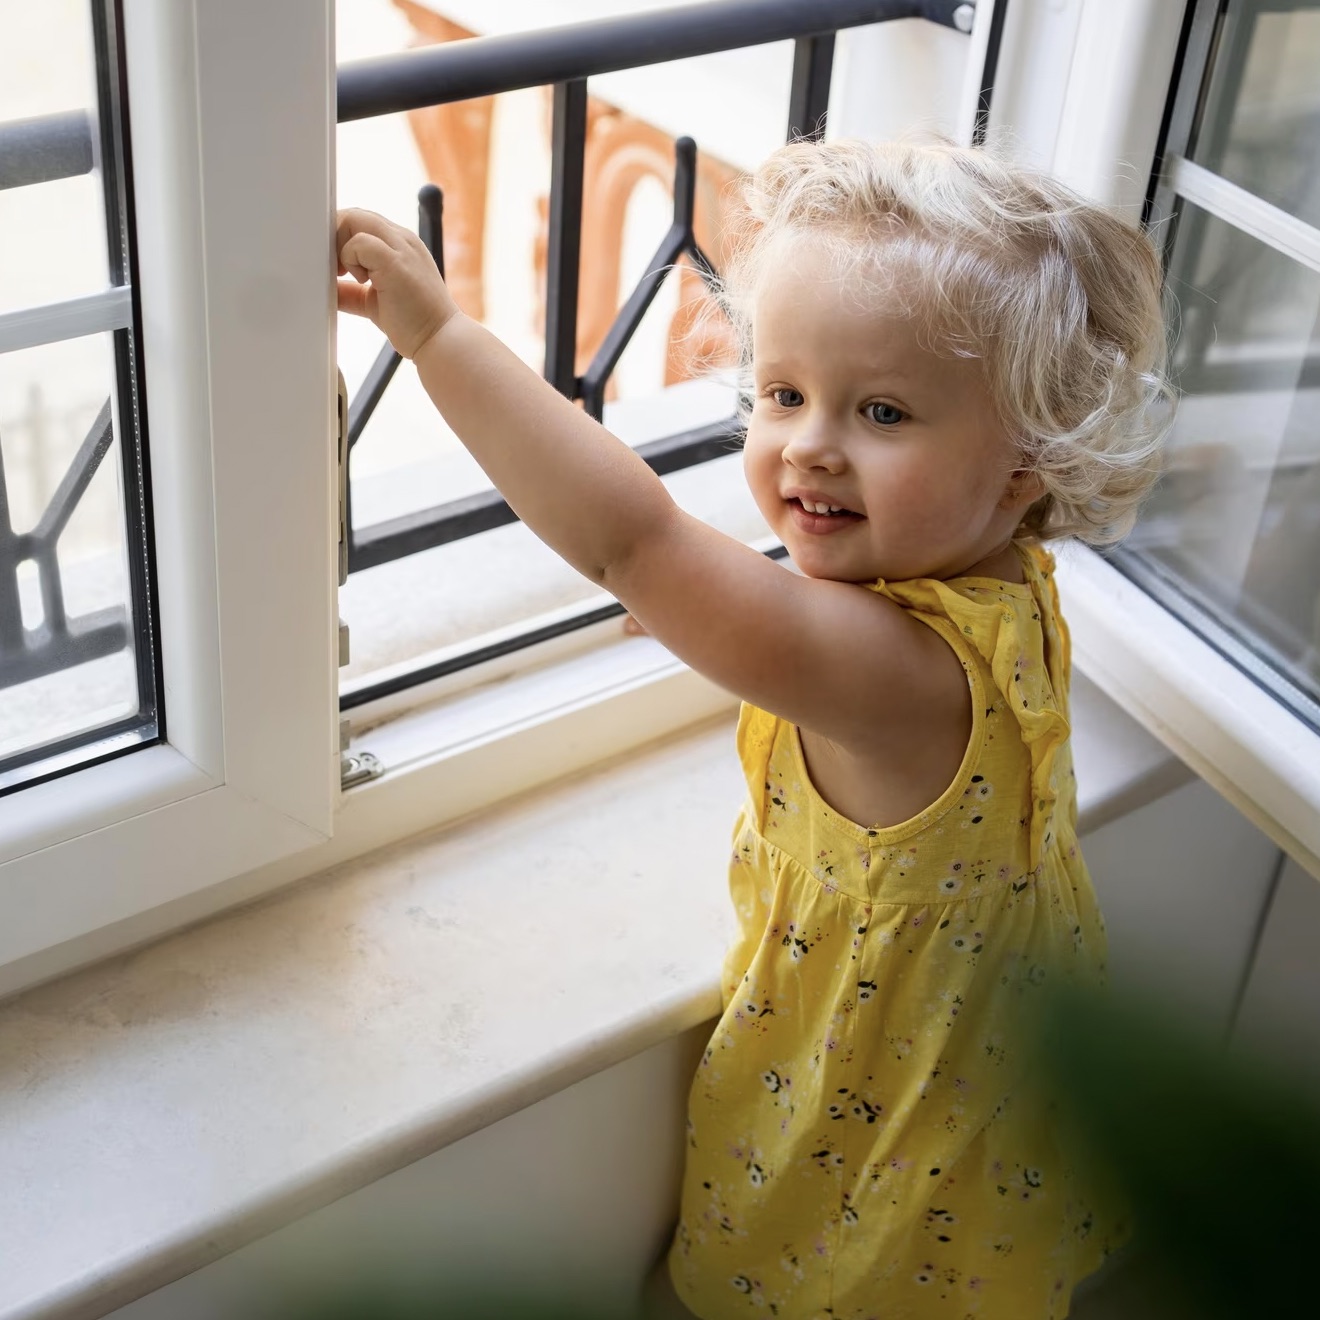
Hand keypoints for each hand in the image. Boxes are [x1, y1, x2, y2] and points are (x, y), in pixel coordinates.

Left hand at [336, 208, 458, 358]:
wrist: (441, 341)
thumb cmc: (415, 325)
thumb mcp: (374, 302)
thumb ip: (352, 292)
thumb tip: (328, 290)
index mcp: (401, 245)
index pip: (362, 222)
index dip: (341, 239)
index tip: (337, 268)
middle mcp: (402, 240)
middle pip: (354, 215)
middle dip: (334, 238)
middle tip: (336, 270)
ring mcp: (401, 248)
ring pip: (354, 219)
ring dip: (340, 247)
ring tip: (347, 275)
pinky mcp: (395, 262)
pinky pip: (359, 242)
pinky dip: (349, 260)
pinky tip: (361, 282)